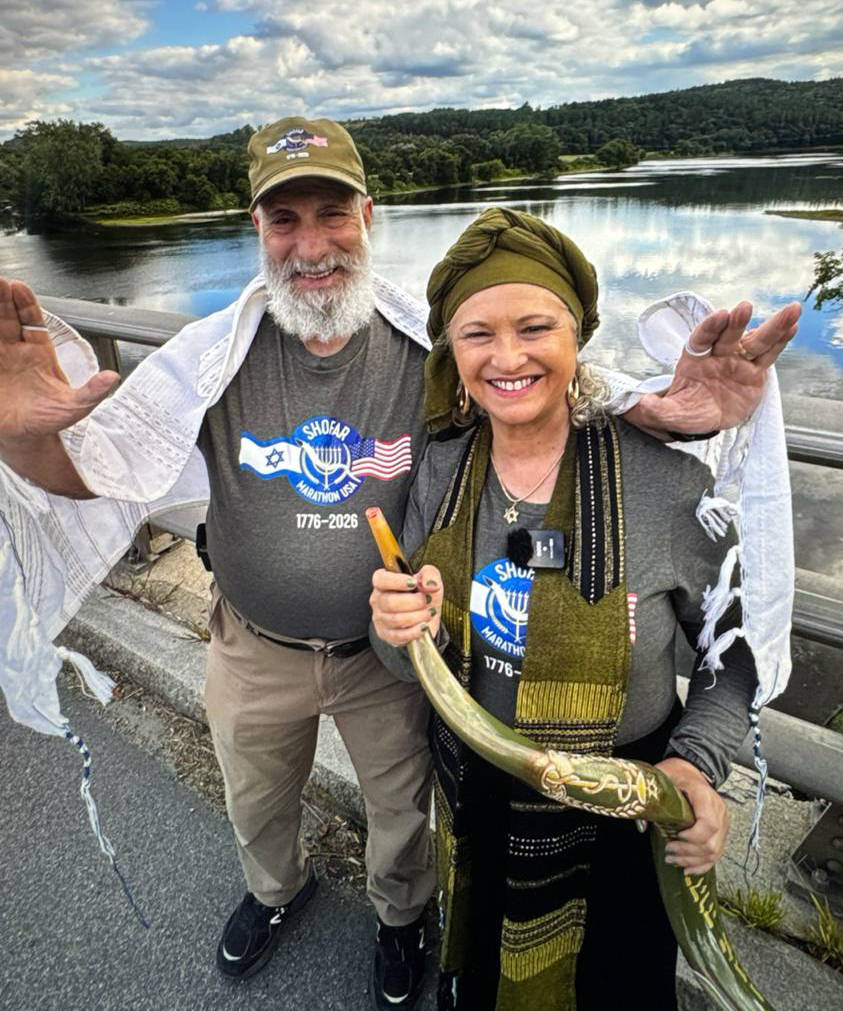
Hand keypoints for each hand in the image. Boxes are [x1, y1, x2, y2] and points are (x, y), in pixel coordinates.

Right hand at [0, 277, 119, 441]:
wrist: (24, 436)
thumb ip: (92, 392)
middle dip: (1, 298)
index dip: (25, 304)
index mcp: (38, 352)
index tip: (19, 288)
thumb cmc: (47, 418)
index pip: (32, 321)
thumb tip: (112, 378)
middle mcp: (15, 350)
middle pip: (6, 317)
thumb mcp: (74, 406)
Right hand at [370, 564, 443, 646]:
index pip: (381, 579)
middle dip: (413, 602)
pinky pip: (399, 636)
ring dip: (418, 616)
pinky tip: (424, 626)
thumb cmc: (423, 594)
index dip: (396, 581)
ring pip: (396, 619)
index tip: (413, 583)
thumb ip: (430, 574)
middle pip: (389, 602)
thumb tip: (430, 584)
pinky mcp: (387, 635)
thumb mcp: (430, 579)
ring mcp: (380, 619)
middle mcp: (378, 600)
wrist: (426, 616)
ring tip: (429, 612)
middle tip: (427, 600)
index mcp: (383, 582)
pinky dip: (415, 631)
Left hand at [626, 300, 800, 437]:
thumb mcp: (672, 414)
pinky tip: (794, 326)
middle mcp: (718, 353)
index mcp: (695, 357)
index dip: (710, 327)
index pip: (702, 338)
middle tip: (744, 308)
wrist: (704, 419)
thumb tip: (640, 405)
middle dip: (736, 322)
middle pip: (729, 334)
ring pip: (756, 340)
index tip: (719, 315)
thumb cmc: (686, 410)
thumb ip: (658, 409)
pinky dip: (782, 341)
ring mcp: (738, 360)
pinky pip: (769, 355)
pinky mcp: (755, 371)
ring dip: (772, 325)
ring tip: (792, 310)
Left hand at [655, 756, 729, 874]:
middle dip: (688, 853)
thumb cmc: (678, 772)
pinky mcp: (722, 831)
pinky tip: (688, 869)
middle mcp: (719, 811)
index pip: (708, 824)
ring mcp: (723, 822)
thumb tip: (642, 825)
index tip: (676, 837)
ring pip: (714, 852)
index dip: (692, 837)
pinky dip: (703, 864)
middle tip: (668, 851)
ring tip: (673, 860)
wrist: (692, 769)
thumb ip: (652, 797)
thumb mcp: (662, 777)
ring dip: (692, 861)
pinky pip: (717, 853)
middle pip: (710, 843)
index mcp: (705, 796)